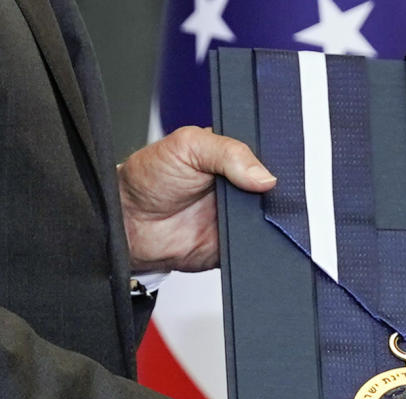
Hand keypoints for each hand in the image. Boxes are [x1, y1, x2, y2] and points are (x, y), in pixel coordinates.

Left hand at [117, 126, 276, 272]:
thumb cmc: (149, 179)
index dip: (273, 159)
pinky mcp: (238, 243)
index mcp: (232, 156)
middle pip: (275, 188)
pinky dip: (261, 243)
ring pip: (272, 218)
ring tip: (248, 212)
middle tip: (256, 190)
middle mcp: (240, 185)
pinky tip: (250, 234)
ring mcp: (240, 216)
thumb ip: (228, 152)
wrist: (131, 225)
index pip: (266, 154)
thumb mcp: (188, 146)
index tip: (271, 165)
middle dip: (273, 191)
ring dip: (268, 218)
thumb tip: (265, 175)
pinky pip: (261, 246)